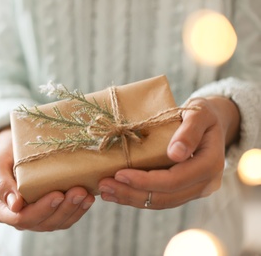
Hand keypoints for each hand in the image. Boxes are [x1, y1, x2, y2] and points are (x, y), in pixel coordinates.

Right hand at [0, 128, 94, 230]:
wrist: (15, 150)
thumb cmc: (5, 155)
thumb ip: (1, 183)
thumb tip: (15, 205)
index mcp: (2, 209)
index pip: (21, 218)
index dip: (41, 209)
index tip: (57, 194)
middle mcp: (19, 218)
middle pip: (43, 222)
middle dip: (63, 208)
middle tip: (78, 191)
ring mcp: (36, 217)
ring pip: (57, 222)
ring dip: (73, 209)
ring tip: (86, 193)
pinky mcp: (51, 213)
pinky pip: (65, 218)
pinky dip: (78, 210)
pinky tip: (88, 198)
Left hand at [98, 96, 239, 208]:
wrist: (210, 122)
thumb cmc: (203, 113)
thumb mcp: (199, 113)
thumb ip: (190, 131)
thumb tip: (176, 154)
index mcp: (210, 164)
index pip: (175, 180)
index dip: (146, 180)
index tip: (120, 174)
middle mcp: (205, 183)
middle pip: (165, 197)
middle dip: (132, 193)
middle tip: (104, 186)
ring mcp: (194, 190)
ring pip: (160, 202)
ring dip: (131, 199)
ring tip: (105, 191)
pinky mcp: (183, 191)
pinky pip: (159, 198)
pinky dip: (137, 196)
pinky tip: (117, 193)